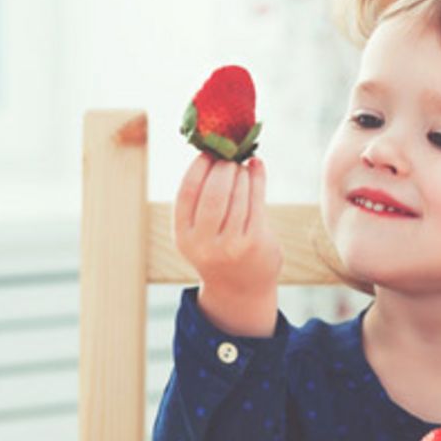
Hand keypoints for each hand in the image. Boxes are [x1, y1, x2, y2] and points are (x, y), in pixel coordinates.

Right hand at [174, 153, 281, 335]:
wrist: (240, 289)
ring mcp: (231, 245)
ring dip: (241, 173)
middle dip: (222, 168)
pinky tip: (256, 168)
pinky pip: (256, 201)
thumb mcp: (198, 231)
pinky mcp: (255, 243)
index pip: (187, 192)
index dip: (197, 167)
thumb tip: (212, 151)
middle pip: (213, 192)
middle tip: (228, 157)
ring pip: (237, 195)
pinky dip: (257, 179)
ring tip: (241, 165)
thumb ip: (200, 199)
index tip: (207, 153)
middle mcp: (204, 243)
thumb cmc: (217, 248)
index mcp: (183, 236)